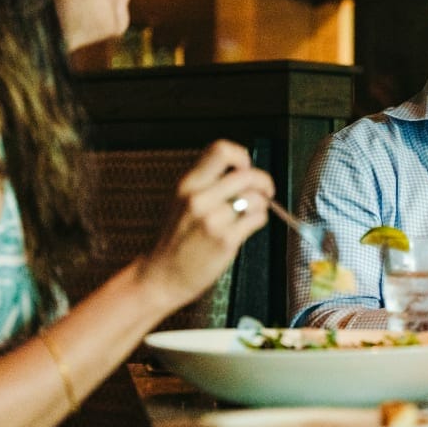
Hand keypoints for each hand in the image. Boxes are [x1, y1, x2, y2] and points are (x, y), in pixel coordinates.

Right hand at [139, 139, 274, 309]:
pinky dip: (259, 220)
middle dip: (264, 182)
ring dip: (262, 203)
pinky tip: (248, 225)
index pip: (220, 150)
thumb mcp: (183, 200)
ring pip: (255, 197)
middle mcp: (199, 198)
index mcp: (189, 184)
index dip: (241, 156)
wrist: (162, 276)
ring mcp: (213, 219)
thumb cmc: (177, 238)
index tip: (245, 168)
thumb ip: (208, 182)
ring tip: (253, 211)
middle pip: (247, 174)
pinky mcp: (225, 240)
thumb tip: (243, 169)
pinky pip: (257, 219)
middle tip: (265, 191)